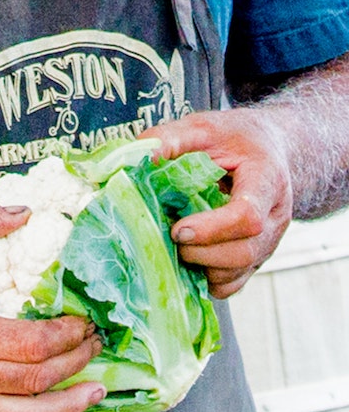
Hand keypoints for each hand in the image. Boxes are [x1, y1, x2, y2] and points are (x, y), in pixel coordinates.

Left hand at [139, 109, 292, 297]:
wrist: (267, 149)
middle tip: (170, 236)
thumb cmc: (233, 138)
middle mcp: (275, 216)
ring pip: (237, 273)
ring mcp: (268, 241)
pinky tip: (186, 258)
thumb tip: (136, 160)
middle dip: (200, 253)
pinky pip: (231, 284)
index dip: (210, 229)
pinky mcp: (254, 258)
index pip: (248, 217)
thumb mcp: (201, 127)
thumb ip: (168, 139)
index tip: (178, 229)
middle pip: (244, 252)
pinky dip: (204, 279)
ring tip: (175, 245)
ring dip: (199, 266)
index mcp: (267, 180)